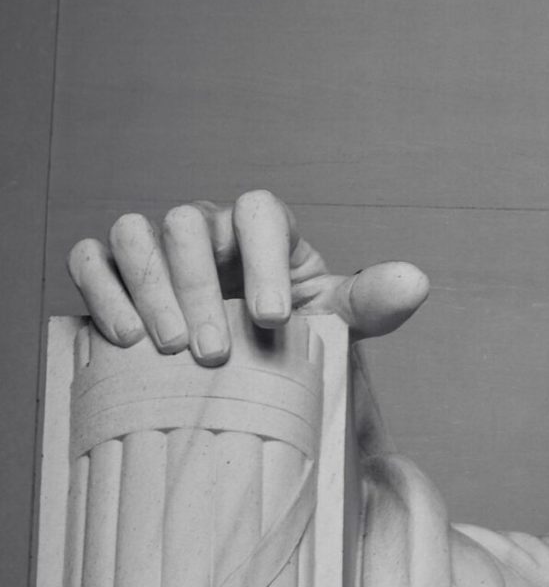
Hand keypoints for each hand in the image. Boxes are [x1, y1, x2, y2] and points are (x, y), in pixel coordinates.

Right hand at [68, 191, 427, 364]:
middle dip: (199, 287)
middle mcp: (207, 229)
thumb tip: (417, 282)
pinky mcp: (114, 272)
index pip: (258, 211)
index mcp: (264, 230)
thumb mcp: (337, 323)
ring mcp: (156, 246)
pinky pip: (92, 258)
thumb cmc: (294, 338)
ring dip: (148, 287)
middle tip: (214, 352)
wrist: (250, 375)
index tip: (271, 318)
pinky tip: (122, 335)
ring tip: (169, 346)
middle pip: (189, 225)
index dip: (262, 256)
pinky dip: (102, 287)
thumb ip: (373, 302)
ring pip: (135, 232)